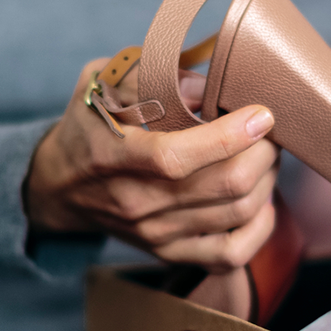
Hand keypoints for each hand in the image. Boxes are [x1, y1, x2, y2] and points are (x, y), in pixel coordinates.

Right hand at [25, 58, 279, 272]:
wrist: (59, 187)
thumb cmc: (88, 125)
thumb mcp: (100, 82)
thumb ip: (147, 75)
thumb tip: (203, 89)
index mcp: (115, 156)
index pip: (177, 157)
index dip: (228, 137)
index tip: (261, 115)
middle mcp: (137, 201)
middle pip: (224, 186)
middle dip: (263, 153)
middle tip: (271, 130)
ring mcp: (155, 233)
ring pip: (237, 214)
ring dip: (267, 180)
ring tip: (266, 155)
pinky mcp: (168, 252)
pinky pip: (230, 255)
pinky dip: (259, 228)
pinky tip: (262, 201)